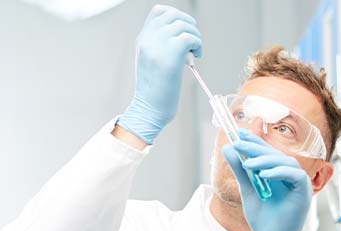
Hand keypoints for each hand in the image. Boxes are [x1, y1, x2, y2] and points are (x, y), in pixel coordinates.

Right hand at [117, 5, 201, 144]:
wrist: (149, 109)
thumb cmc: (154, 91)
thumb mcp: (151, 62)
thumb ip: (160, 46)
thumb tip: (181, 35)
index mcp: (143, 39)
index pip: (159, 11)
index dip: (176, 15)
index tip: (184, 29)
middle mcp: (149, 39)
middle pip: (174, 15)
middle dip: (189, 24)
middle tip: (193, 42)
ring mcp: (158, 46)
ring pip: (184, 25)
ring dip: (195, 36)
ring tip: (195, 51)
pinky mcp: (171, 55)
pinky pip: (190, 38)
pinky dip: (198, 44)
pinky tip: (196, 55)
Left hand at [222, 130, 311, 230]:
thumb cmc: (263, 220)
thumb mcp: (247, 190)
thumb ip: (240, 170)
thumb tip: (228, 149)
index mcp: (278, 174)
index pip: (267, 153)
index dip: (254, 142)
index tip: (238, 133)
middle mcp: (289, 176)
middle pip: (275, 155)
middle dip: (256, 148)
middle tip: (238, 143)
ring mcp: (298, 183)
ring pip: (285, 162)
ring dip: (265, 160)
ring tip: (247, 164)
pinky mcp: (304, 192)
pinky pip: (295, 175)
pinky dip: (279, 172)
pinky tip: (263, 174)